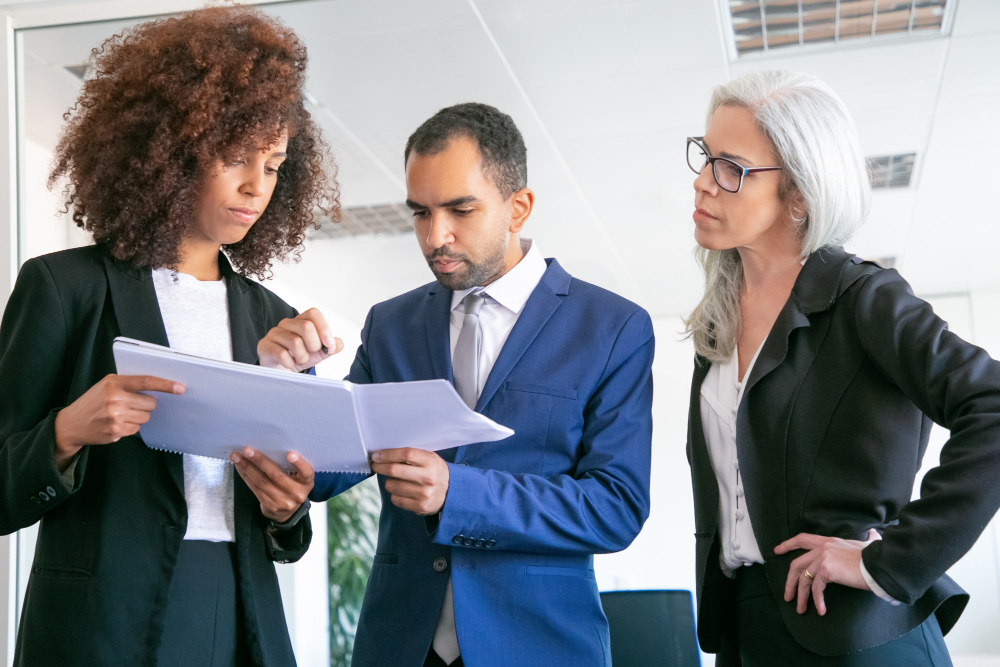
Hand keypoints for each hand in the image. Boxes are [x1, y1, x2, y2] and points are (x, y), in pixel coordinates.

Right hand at [54, 374, 184, 470]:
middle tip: (130, 405)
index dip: (165, 385)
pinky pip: (137, 429)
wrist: (71, 424)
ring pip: (146, 417)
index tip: (180, 388)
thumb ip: (128, 385)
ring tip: (120, 414)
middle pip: (150, 403)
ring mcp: (115, 416)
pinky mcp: (116, 431)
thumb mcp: (106, 386)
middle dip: (145, 405)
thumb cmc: (93, 402)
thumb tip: (158, 390)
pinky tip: (115, 424)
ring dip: (138, 417)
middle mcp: (115, 398)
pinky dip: (130, 427)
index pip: (146, 381)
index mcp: (114, 383)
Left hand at [230, 447, 314, 522]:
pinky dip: (246, 476)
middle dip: (260, 461)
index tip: (290, 454)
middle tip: (247, 450)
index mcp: (307, 482)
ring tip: (236, 457)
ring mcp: (283, 501)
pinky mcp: (270, 506)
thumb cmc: (293, 485)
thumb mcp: (299, 477)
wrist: (287, 512)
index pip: (306, 472)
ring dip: (247, 468)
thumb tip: (270, 447)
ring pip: (262, 482)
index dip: (299, 463)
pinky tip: (239, 467)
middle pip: (277, 475)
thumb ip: (291, 466)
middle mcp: (297, 493)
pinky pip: (255, 489)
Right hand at [258, 308, 343, 371]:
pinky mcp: (265, 345)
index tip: (329, 345)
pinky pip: (282, 354)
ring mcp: (274, 333)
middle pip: (306, 326)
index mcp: (301, 320)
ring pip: (295, 342)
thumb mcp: (319, 353)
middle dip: (314, 345)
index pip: (313, 314)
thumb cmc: (300, 358)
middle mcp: (287, 323)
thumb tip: (338, 344)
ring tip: (299, 360)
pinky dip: (290, 363)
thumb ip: (331, 347)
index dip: (324, 329)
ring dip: (302, 357)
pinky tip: (289, 364)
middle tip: (310, 354)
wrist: (281, 371)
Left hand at [370, 448, 449, 514]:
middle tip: (376, 465)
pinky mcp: (420, 506)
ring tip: (395, 480)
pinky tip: (402, 491)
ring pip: (392, 486)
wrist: (452, 492)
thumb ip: (411, 455)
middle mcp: (428, 477)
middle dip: (380, 467)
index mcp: (430, 461)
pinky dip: (394, 494)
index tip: (377, 455)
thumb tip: (384, 454)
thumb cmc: (434, 471)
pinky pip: (396, 499)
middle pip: (395, 470)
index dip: (387, 454)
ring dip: (388, 482)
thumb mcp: (429, 458)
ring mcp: (424, 493)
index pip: (405, 454)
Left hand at [773, 528, 881, 615]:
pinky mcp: (826, 570)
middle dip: (790, 581)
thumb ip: (868, 540)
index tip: (776, 550)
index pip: (803, 539)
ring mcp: (823, 557)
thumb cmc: (877, 558)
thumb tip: (874, 534)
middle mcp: (823, 547)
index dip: (788, 544)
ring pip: (804, 578)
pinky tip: (821, 610)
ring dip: (801, 596)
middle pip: (797, 564)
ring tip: (800, 609)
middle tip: (788, 596)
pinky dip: (817, 601)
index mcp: (829, 541)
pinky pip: (816, 588)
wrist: (883, 565)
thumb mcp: (867, 545)